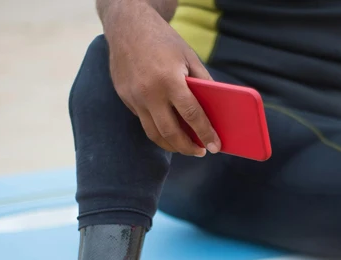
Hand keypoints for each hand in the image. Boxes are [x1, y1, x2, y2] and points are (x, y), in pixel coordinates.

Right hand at [103, 2, 220, 155]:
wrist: (127, 25)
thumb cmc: (164, 40)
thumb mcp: (189, 56)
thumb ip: (203, 83)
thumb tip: (216, 112)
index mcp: (169, 79)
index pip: (191, 115)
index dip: (205, 134)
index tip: (215, 147)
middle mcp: (149, 92)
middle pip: (170, 132)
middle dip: (188, 148)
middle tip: (200, 152)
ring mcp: (134, 97)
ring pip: (153, 133)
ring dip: (171, 145)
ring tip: (185, 147)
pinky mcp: (125, 97)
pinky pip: (144, 120)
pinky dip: (158, 129)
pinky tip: (170, 130)